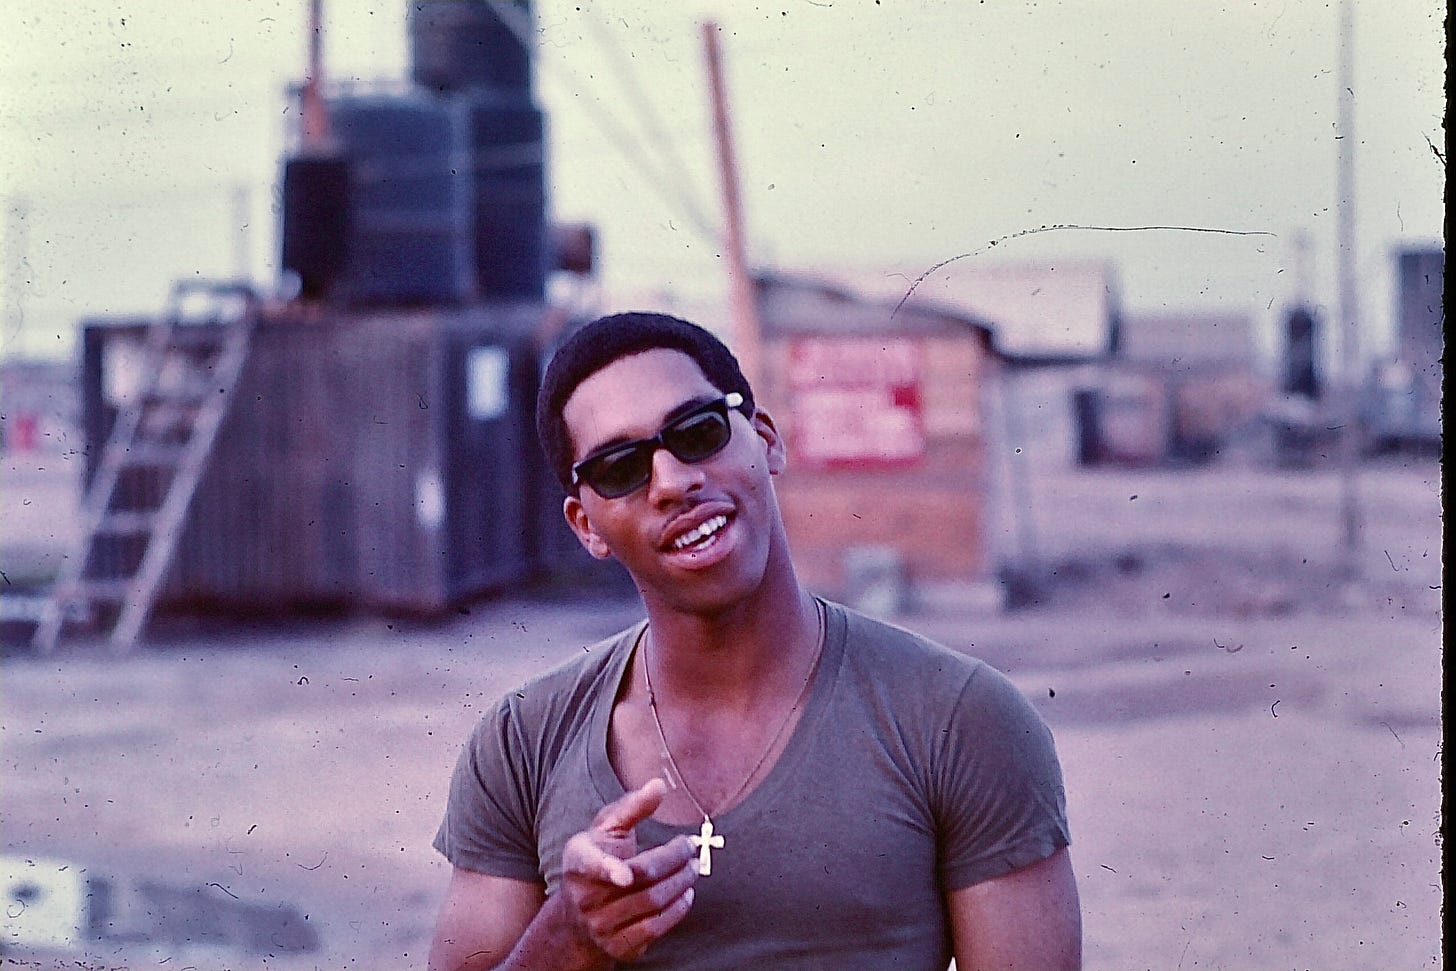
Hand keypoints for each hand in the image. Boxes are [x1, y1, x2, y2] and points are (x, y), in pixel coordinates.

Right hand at [559, 778, 698, 964]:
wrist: (578, 915)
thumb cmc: (599, 857)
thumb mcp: (606, 829)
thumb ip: (631, 806)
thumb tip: (658, 785)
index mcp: (578, 861)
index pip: (592, 865)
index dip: (608, 870)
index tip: (626, 876)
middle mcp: (584, 897)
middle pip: (639, 880)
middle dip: (672, 860)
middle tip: (690, 848)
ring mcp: (599, 925)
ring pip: (651, 903)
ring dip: (681, 883)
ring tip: (693, 868)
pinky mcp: (618, 946)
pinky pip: (655, 928)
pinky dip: (678, 910)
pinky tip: (686, 894)